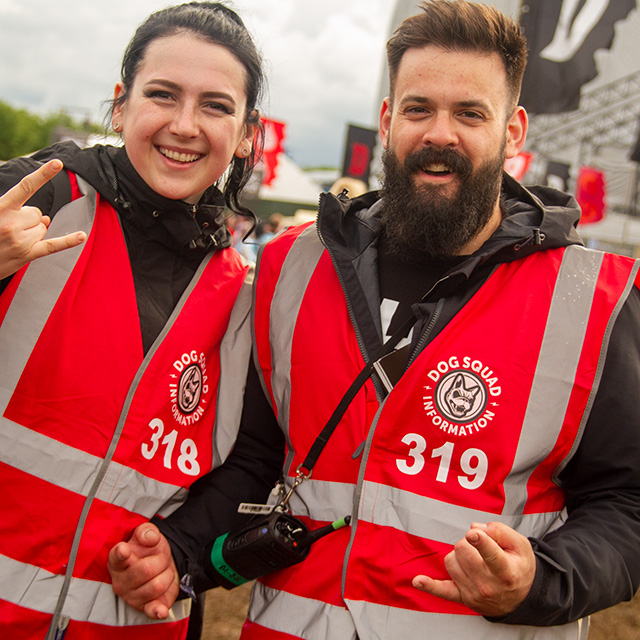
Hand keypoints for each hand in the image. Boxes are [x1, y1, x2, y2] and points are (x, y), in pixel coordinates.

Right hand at [0, 159, 85, 278]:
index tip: (58, 163)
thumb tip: (45, 218)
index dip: (43, 174)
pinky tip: (81, 236)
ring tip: (12, 240)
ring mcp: (20, 240)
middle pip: (37, 213)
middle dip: (27, 220)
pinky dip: (68, 241)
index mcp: (0, 208)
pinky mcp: (26, 254)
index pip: (26, 186)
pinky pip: (52, 245)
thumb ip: (16, 210)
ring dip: (32, 233)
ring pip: (42, 228)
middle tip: (9, 229)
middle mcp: (11, 222)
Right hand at [108, 523, 179, 619]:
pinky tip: (161, 610)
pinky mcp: (145, 607)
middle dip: (161, 560)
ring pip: (157, 585)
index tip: (124, 550)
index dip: (120, 553)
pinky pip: (152, 610)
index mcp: (118, 560)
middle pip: (146, 570)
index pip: (116, 557)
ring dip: (167, 574)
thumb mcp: (148, 534)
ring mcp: (132, 596)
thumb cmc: (149, 550)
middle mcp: (121, 581)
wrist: (161, 564)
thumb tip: (151, 538)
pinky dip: (157, 611)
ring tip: (162, 570)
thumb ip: (147, 532)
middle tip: (161, 557)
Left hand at [412, 521, 535, 616]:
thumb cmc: (519, 566)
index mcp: (506, 571)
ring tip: (475, 558)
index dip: (480, 542)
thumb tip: (474, 529)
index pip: (491, 554)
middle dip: (468, 540)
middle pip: (462, 549)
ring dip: (459, 554)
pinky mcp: (462, 597)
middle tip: (480, 545)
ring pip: (451, 560)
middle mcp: (488, 585)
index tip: (472, 535)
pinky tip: (417, 581)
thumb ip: (499, 531)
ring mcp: (474, 594)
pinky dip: (429, 586)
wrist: (522, 597)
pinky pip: (442, 591)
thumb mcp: (520, 545)